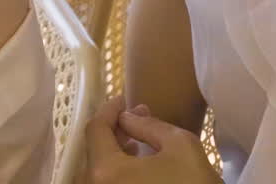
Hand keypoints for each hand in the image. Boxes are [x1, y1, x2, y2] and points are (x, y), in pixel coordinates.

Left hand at [85, 97, 221, 183]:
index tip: (123, 99)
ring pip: (101, 169)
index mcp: (106, 171)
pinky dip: (118, 169)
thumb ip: (148, 125)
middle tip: (132, 117)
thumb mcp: (180, 145)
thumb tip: (128, 117)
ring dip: (115, 150)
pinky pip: (109, 182)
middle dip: (113, 130)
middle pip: (95, 150)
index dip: (109, 110)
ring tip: (135, 139)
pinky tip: (136, 164)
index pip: (95, 130)